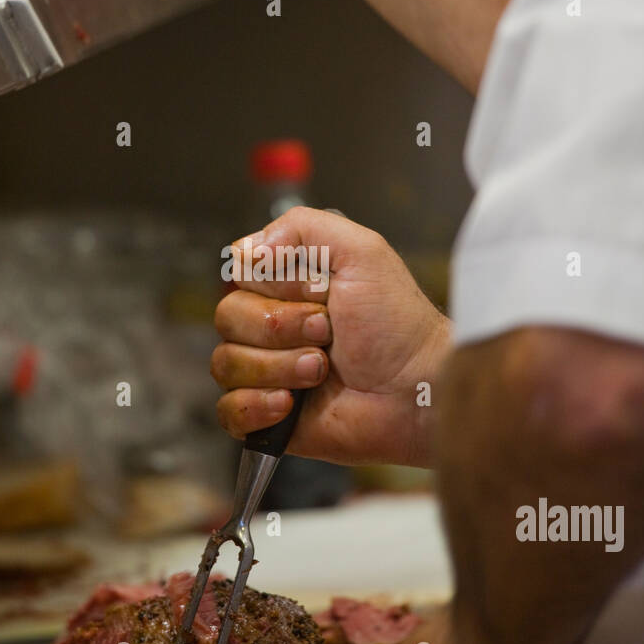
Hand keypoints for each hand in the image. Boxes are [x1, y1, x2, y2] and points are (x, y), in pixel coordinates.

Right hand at [212, 207, 449, 467]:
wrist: (416, 389)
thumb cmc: (398, 324)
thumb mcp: (362, 251)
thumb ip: (303, 227)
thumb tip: (246, 249)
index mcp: (286, 286)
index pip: (238, 275)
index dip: (274, 286)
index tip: (319, 293)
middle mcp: (270, 327)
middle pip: (227, 318)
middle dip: (280, 328)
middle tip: (326, 333)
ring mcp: (266, 372)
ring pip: (226, 363)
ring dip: (279, 367)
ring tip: (321, 371)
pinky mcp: (267, 416)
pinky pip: (229, 410)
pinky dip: (256, 405)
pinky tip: (290, 404)